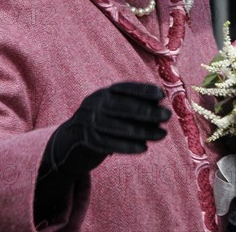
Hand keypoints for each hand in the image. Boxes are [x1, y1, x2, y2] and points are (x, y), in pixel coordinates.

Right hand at [39, 82, 171, 178]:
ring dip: (143, 131)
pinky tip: (144, 148)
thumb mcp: (113, 111)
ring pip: (118, 126)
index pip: (124, 88)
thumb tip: (160, 103)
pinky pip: (109, 143)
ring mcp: (87, 121)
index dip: (143, 90)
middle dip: (147, 111)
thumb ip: (134, 106)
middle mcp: (93, 104)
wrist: (69, 144)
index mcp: (102, 93)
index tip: (161, 95)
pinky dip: (128, 146)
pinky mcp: (85, 140)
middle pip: (122, 106)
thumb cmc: (102, 124)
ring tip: (162, 134)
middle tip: (167, 115)